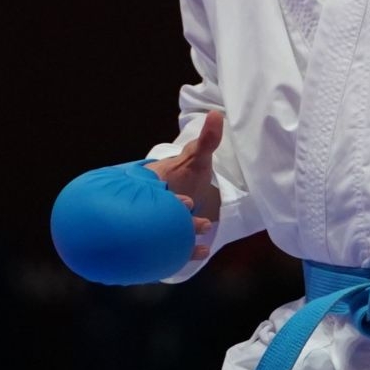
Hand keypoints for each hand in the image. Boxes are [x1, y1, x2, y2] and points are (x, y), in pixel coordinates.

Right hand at [144, 109, 223, 258]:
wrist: (179, 190)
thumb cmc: (185, 173)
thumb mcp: (196, 157)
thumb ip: (207, 140)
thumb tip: (217, 115)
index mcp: (153, 187)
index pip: (155, 196)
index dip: (172, 202)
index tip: (187, 202)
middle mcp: (152, 208)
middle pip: (158, 221)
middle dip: (177, 224)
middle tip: (201, 223)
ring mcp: (158, 224)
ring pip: (164, 238)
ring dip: (182, 242)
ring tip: (202, 240)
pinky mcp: (167, 239)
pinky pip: (170, 250)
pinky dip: (184, 254)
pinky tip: (202, 251)